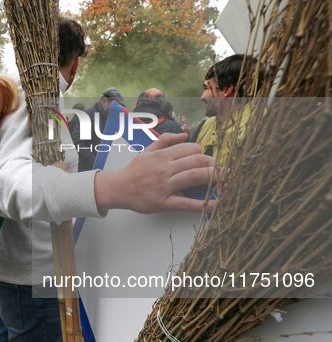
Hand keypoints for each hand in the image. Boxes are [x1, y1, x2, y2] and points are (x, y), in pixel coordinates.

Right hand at [94, 133, 215, 214]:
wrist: (118, 188)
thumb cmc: (134, 171)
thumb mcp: (147, 150)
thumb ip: (165, 140)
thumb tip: (184, 134)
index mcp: (163, 155)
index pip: (192, 149)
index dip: (204, 154)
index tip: (209, 161)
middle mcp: (165, 169)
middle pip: (198, 161)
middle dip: (214, 165)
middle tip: (223, 171)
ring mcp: (165, 186)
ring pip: (195, 177)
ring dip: (214, 178)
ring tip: (225, 181)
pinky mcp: (164, 203)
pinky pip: (187, 203)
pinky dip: (204, 204)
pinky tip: (216, 204)